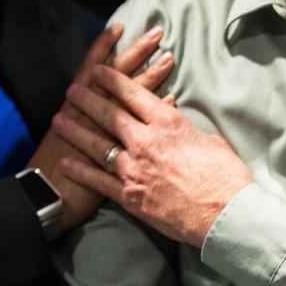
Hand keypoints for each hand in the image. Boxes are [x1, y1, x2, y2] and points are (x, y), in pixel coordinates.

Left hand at [53, 64, 252, 246]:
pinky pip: (98, 180)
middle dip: (87, 99)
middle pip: (109, 114)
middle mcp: (146, 142)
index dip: (113, 80)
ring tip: (59, 119)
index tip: (99, 71)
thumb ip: (188, 131)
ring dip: (75, 131)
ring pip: (96, 144)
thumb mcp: (211, 141)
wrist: (225, 215)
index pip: (133, 94)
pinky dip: (80, 170)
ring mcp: (134, 169)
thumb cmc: (226, 176)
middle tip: (72, 90)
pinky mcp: (130, 196)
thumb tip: (179, 127)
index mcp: (168, 124)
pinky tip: (66, 162)